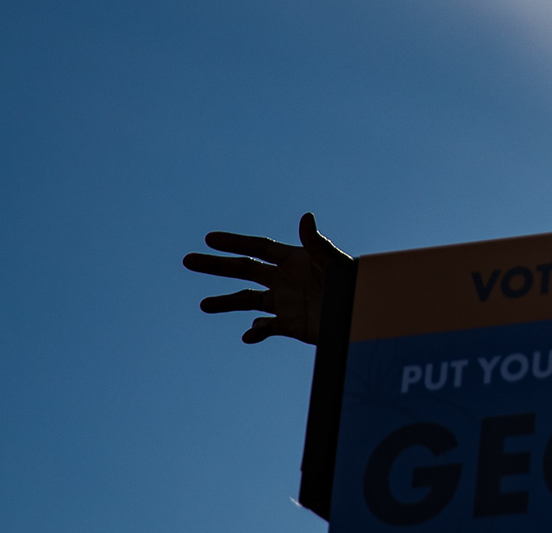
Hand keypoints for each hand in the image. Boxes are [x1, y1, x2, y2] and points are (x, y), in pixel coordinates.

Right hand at [183, 212, 343, 344]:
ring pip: (248, 300)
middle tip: (188, 260)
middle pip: (244, 270)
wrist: (363, 313)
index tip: (209, 239)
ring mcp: (285, 302)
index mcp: (293, 259)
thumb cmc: (353, 281)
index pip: (257, 248)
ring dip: (226, 301)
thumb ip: (318, 243)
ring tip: (204, 304)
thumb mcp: (334, 262)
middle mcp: (284, 279)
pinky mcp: (290, 324)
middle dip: (217, 265)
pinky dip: (256, 332)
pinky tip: (249, 335)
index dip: (234, 243)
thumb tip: (306, 217)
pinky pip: (266, 328)